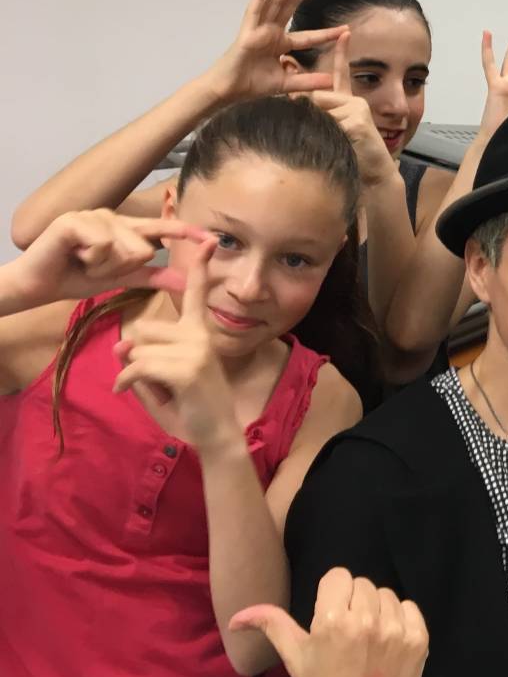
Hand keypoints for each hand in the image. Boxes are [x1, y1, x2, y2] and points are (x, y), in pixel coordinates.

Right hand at [3, 209, 207, 307]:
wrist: (39, 285)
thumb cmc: (77, 278)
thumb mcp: (121, 279)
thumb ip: (153, 277)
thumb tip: (187, 282)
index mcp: (125, 228)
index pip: (162, 228)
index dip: (186, 232)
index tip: (212, 239)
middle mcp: (113, 217)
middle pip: (145, 248)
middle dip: (121, 268)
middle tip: (95, 267)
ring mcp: (95, 215)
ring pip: (126, 248)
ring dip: (104, 266)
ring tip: (83, 262)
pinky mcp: (76, 220)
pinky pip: (104, 245)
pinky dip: (91, 259)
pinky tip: (73, 256)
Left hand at [111, 238, 236, 455]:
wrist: (216, 434)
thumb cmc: (192, 406)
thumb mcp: (163, 377)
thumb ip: (143, 356)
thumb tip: (121, 346)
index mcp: (200, 333)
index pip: (196, 295)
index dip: (200, 268)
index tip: (208, 242)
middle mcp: (200, 335)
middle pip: (144, 331)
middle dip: (135, 355)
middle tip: (147, 378)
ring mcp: (196, 350)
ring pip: (139, 349)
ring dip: (132, 372)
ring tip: (147, 389)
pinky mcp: (187, 368)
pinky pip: (139, 365)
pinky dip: (126, 381)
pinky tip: (126, 391)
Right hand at [203, 0, 339, 103]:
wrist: (229, 90)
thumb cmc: (252, 84)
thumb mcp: (287, 83)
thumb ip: (308, 81)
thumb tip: (331, 82)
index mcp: (281, 43)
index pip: (309, 35)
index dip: (327, 33)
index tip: (346, 28)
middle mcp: (271, 32)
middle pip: (291, 7)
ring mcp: (258, 30)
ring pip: (275, 5)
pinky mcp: (246, 33)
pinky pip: (252, 13)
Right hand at [230, 568, 426, 676]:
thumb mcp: (295, 657)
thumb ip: (271, 625)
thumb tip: (237, 616)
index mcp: (333, 621)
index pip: (338, 576)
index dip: (332, 594)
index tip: (331, 614)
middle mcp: (367, 620)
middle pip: (362, 583)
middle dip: (353, 601)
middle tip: (348, 630)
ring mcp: (396, 630)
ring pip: (386, 594)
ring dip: (377, 609)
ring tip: (367, 637)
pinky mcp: (419, 639)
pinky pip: (410, 607)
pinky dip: (400, 619)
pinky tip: (387, 641)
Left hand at [310, 33, 398, 188]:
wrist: (375, 175)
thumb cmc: (352, 157)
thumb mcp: (334, 132)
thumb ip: (321, 117)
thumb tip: (297, 103)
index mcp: (348, 103)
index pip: (341, 74)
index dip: (342, 53)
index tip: (345, 33)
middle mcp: (354, 102)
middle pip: (317, 96)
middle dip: (307, 111)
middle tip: (311, 126)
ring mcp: (357, 109)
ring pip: (321, 108)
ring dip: (317, 126)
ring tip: (333, 141)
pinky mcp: (357, 119)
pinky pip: (328, 121)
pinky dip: (327, 134)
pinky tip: (340, 143)